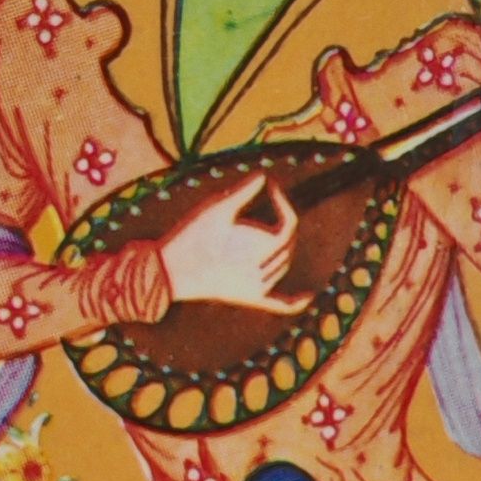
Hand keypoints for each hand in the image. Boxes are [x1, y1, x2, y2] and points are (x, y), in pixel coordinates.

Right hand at [160, 173, 307, 309]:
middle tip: (270, 202)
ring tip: (271, 226)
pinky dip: (295, 302)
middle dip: (283, 222)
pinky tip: (309, 296)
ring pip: (283, 266)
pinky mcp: (249, 299)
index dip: (284, 203)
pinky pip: (279, 304)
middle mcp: (264, 272)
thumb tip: (264, 175)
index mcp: (260, 249)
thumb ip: (243, 193)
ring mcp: (258, 288)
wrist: (171, 272)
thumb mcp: (217, 210)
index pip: (289, 225)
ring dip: (283, 247)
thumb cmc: (192, 237)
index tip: (271, 187)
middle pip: (288, 245)